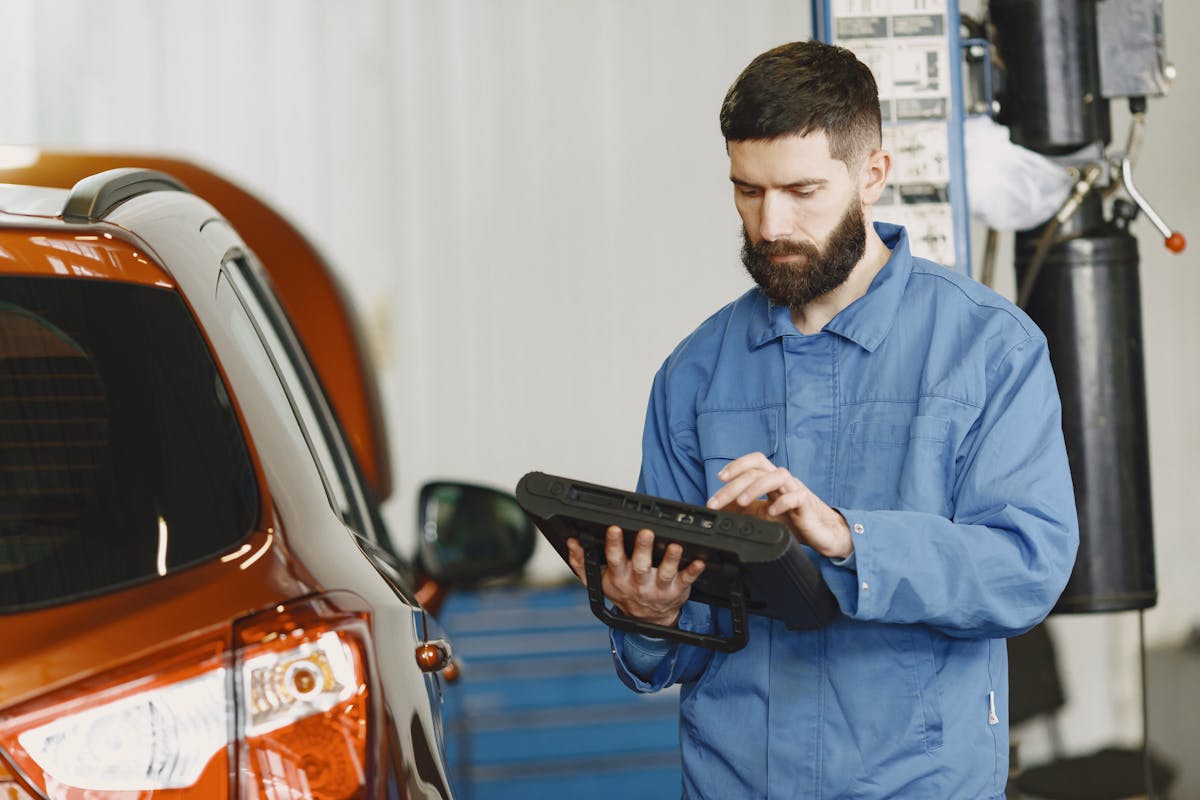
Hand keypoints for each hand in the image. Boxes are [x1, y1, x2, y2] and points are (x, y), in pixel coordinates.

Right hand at [565, 526, 705, 627]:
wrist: (648, 620)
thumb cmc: (624, 593)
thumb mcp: (599, 581)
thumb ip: (582, 563)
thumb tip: (571, 543)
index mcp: (619, 577)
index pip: (614, 558)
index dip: (613, 544)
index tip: (614, 528)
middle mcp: (639, 582)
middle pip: (640, 564)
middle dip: (642, 548)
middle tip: (646, 532)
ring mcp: (659, 587)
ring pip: (664, 572)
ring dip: (670, 559)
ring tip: (675, 545)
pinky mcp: (677, 590)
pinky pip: (686, 580)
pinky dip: (693, 571)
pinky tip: (699, 561)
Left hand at [706, 452, 852, 559]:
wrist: (822, 534)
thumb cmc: (793, 521)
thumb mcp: (761, 515)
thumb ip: (741, 509)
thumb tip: (718, 508)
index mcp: (771, 480)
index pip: (754, 462)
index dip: (737, 465)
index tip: (719, 478)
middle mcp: (783, 481)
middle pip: (758, 471)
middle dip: (734, 485)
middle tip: (716, 502)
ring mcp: (796, 490)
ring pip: (777, 476)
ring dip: (755, 488)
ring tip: (741, 502)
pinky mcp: (807, 505)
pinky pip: (796, 497)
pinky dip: (782, 502)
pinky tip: (772, 512)